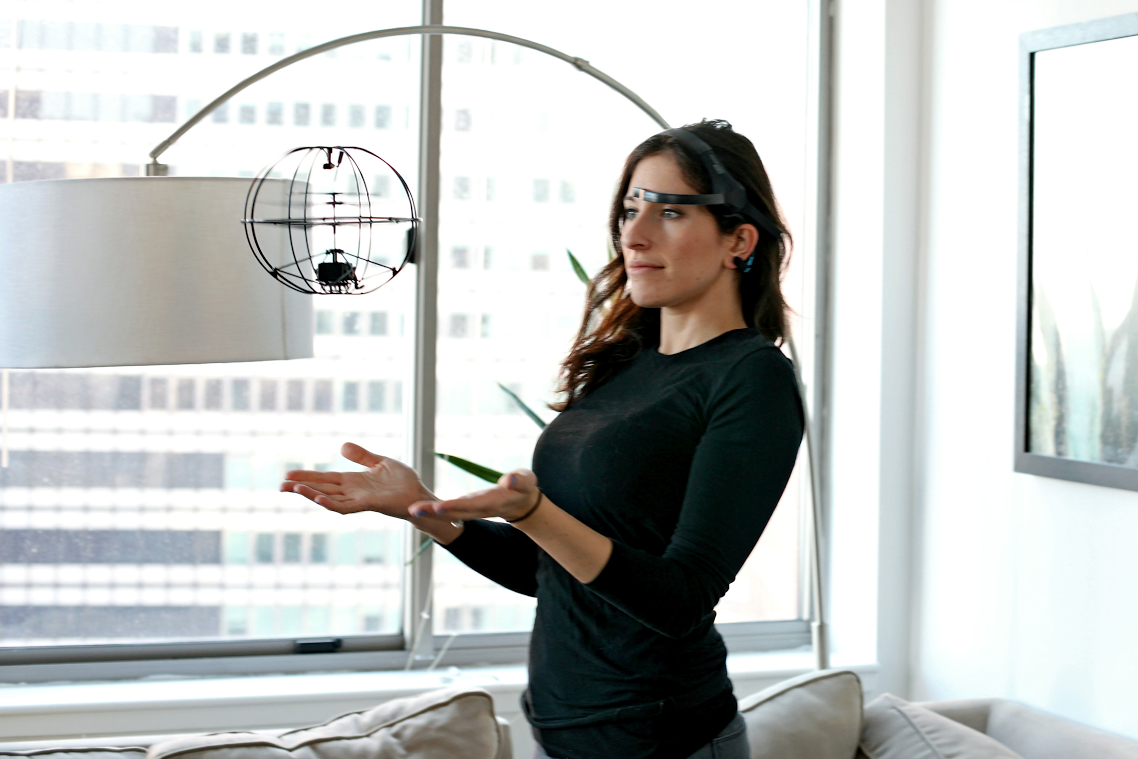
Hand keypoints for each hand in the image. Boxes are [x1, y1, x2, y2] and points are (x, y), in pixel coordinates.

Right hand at [282, 442, 434, 519]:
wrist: (419, 494)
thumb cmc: (403, 482)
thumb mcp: (381, 462)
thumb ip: (362, 456)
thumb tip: (341, 446)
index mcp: (353, 481)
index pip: (325, 479)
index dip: (307, 476)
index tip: (288, 474)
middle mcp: (352, 491)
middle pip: (321, 489)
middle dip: (301, 487)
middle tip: (280, 485)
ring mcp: (358, 499)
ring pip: (328, 498)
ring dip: (310, 494)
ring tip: (293, 488)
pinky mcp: (368, 504)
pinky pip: (345, 506)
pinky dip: (330, 503)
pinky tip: (317, 498)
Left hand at [410, 469, 541, 522]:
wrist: (522, 501)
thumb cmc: (524, 487)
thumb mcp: (526, 481)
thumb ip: (519, 480)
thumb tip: (508, 480)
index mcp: (492, 502)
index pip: (471, 504)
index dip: (455, 505)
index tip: (439, 506)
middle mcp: (479, 509)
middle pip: (454, 512)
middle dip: (434, 512)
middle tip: (413, 510)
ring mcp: (472, 509)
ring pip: (448, 513)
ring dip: (430, 512)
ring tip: (411, 509)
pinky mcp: (467, 506)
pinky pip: (448, 510)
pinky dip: (434, 509)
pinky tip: (419, 507)